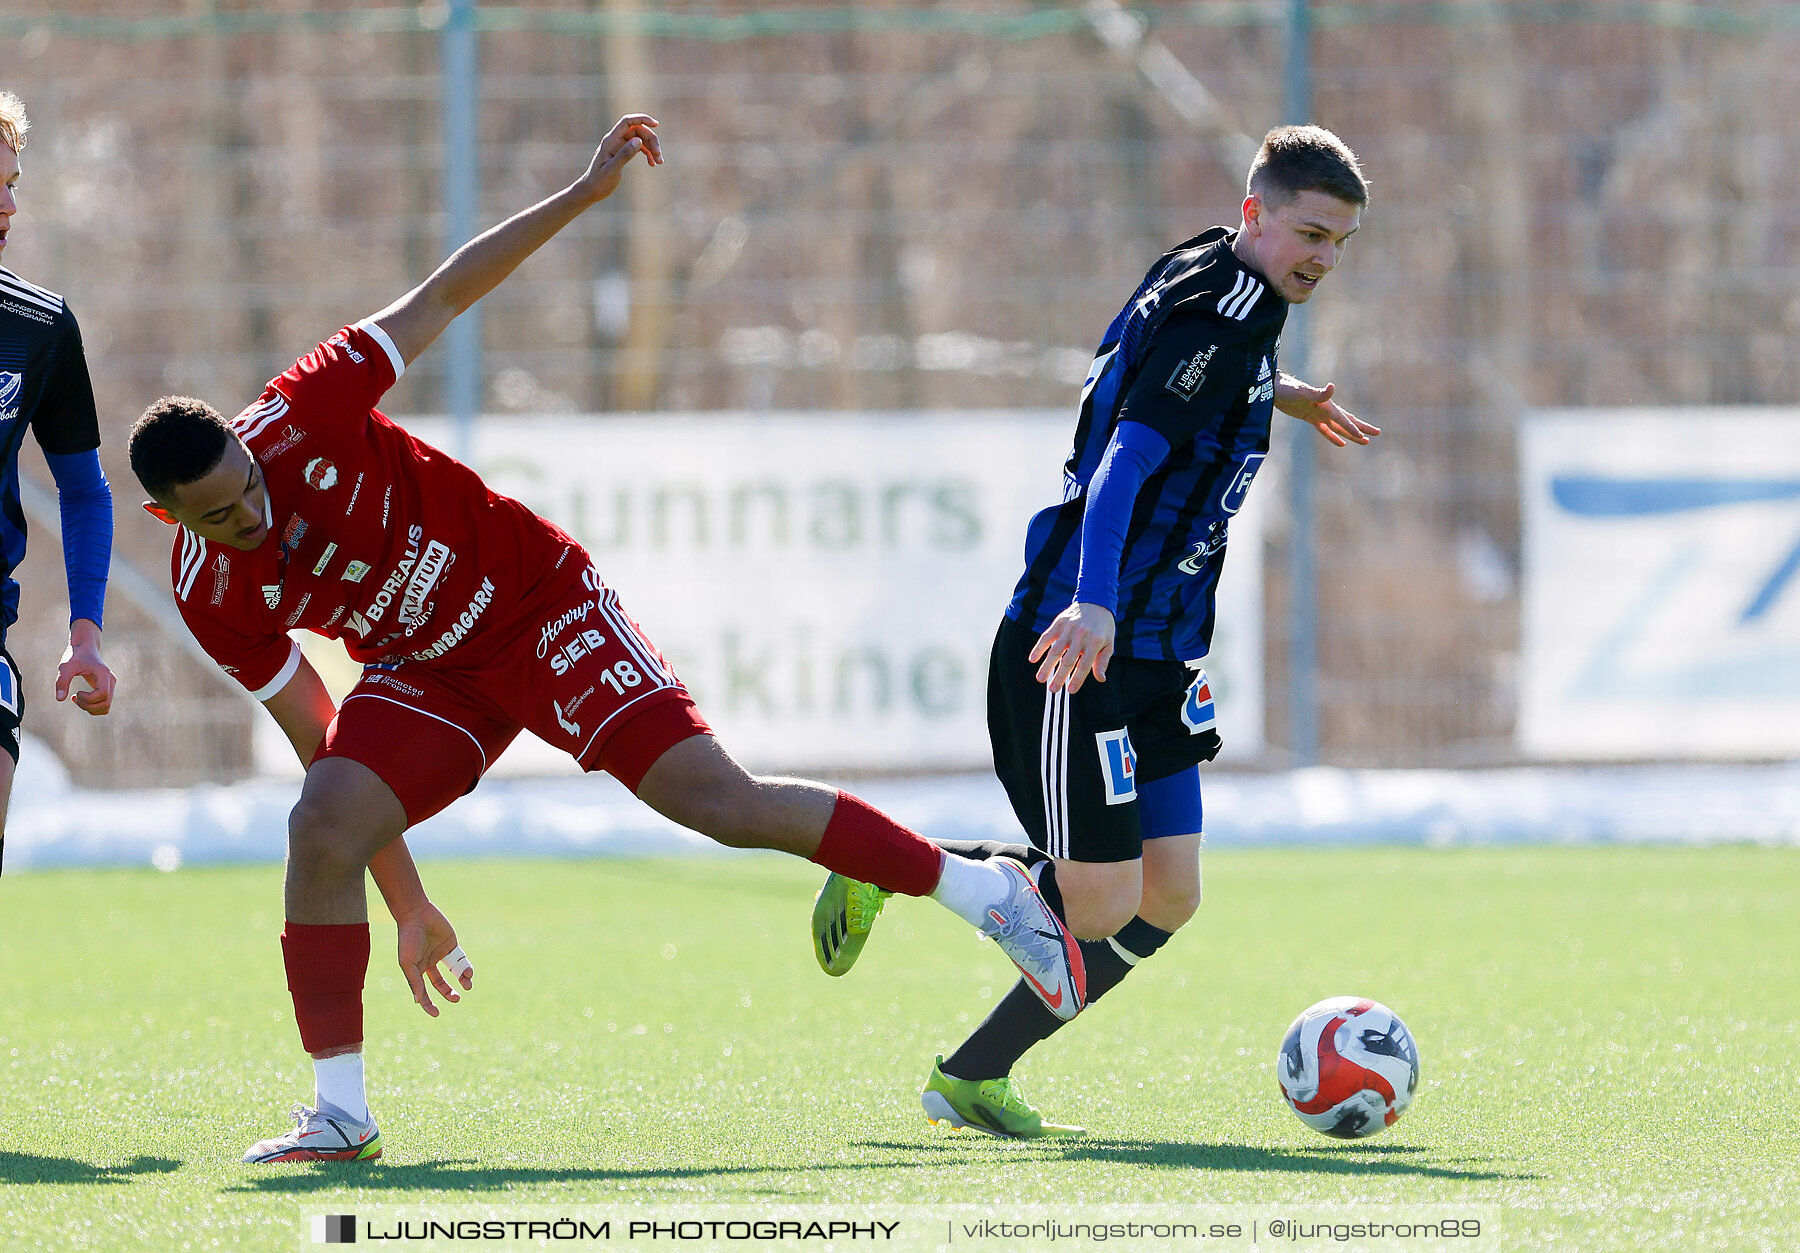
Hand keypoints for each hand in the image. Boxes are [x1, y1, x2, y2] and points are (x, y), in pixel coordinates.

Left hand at [56, 620, 114, 715]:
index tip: (75, 692)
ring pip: (106, 707)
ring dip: (90, 708)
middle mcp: (110, 681)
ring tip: (76, 699)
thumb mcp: (65, 667)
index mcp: (104, 674)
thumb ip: (62, 681)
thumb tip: (59, 699)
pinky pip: (104, 704)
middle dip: (88, 706)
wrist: (85, 647)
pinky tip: (80, 698)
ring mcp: (110, 685)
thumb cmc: (75, 656)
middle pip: (106, 704)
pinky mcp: (107, 688)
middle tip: (74, 698)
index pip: (103, 694)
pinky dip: (92, 707)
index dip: (88, 698)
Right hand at [395, 901, 474, 1017]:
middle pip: (441, 984)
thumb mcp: (408, 963)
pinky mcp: (452, 945)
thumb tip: (417, 1002)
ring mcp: (441, 954)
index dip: (429, 1004)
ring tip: (467, 986)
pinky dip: (466, 968)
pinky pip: (461, 960)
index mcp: (417, 970)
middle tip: (456, 999)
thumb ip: (414, 982)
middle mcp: (429, 964)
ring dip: (462, 981)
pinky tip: (468, 973)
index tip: (436, 1014)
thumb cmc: (408, 939)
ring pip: (454, 973)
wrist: (417, 915)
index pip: (423, 992)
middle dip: (448, 993)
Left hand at [575, 113, 662, 204]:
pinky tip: (653, 164)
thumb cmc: (599, 181)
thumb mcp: (612, 169)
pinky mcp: (623, 152)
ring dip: (652, 148)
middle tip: (659, 156)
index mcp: (611, 140)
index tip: (656, 124)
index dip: (642, 119)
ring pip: (640, 139)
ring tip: (659, 162)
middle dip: (651, 141)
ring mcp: (619, 145)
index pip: (627, 122)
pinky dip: (647, 153)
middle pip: (638, 131)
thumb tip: (638, 140)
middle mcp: (615, 139)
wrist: (591, 190)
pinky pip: (639, 147)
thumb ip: (625, 154)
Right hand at [1030, 602, 1115, 693]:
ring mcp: (1068, 629)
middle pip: (1068, 660)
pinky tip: (1033, 659)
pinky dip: (1039, 648)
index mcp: (1095, 642)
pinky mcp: (1059, 623)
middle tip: (1052, 690)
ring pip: (1055, 650)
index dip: (1078, 678)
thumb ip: (1103, 661)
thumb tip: (1100, 679)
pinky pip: (1046, 637)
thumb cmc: (1103, 627)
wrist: (1095, 601)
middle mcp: (1081, 635)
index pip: (1085, 664)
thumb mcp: (1108, 643)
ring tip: (1040, 679)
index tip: (1070, 690)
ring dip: (1047, 666)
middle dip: (1059, 676)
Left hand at [1275, 375, 1379, 447]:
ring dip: (1351, 434)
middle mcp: (1325, 409)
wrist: (1274, 388)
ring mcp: (1318, 414)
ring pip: (1339, 427)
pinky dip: (1333, 437)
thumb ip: (1318, 392)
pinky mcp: (1310, 418)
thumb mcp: (1302, 391)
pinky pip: (1325, 430)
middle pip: (1347, 421)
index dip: (1352, 428)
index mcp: (1326, 405)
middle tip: (1377, 434)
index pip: (1342, 419)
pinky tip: (1342, 444)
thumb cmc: (1288, 388)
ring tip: (1365, 442)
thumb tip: (1332, 387)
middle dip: (1361, 428)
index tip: (1364, 436)